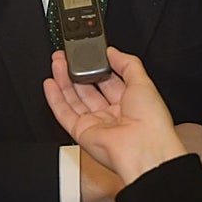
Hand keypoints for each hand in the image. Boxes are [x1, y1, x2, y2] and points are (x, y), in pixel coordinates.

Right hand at [42, 47, 188, 184]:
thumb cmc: (150, 122)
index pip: (108, 80)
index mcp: (131, 103)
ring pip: (74, 98)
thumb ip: (128, 63)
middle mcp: (112, 114)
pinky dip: (55, 98)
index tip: (88, 53)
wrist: (143, 149)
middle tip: (67, 56)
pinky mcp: (81, 132)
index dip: (97, 66)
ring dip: (63, 80)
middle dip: (77, 71)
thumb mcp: (144, 82)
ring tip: (57, 63)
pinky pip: (64, 113)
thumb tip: (112, 52)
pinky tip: (50, 83)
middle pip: (88, 88)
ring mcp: (96, 123)